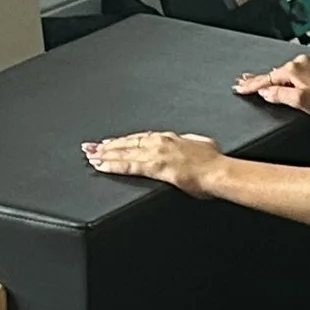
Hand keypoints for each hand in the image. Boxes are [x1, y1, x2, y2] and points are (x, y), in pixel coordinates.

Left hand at [84, 128, 222, 191]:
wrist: (220, 172)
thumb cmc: (215, 163)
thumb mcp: (203, 145)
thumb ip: (192, 144)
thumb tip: (192, 144)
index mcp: (171, 138)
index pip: (141, 138)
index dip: (124, 140)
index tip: (111, 142)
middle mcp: (160, 142)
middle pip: (128, 142)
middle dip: (107, 145)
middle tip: (89, 147)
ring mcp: (156, 153)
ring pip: (123, 152)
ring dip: (104, 154)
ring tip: (90, 156)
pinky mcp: (155, 166)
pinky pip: (128, 166)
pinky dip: (112, 165)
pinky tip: (100, 166)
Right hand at [236, 52, 309, 120]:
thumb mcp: (299, 101)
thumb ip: (279, 95)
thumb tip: (265, 92)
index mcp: (294, 69)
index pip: (266, 79)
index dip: (251, 85)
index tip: (239, 88)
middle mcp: (299, 64)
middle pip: (272, 74)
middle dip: (256, 79)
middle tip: (240, 82)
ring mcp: (306, 67)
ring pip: (280, 74)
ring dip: (267, 79)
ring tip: (252, 81)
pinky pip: (289, 74)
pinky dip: (279, 78)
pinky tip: (274, 80)